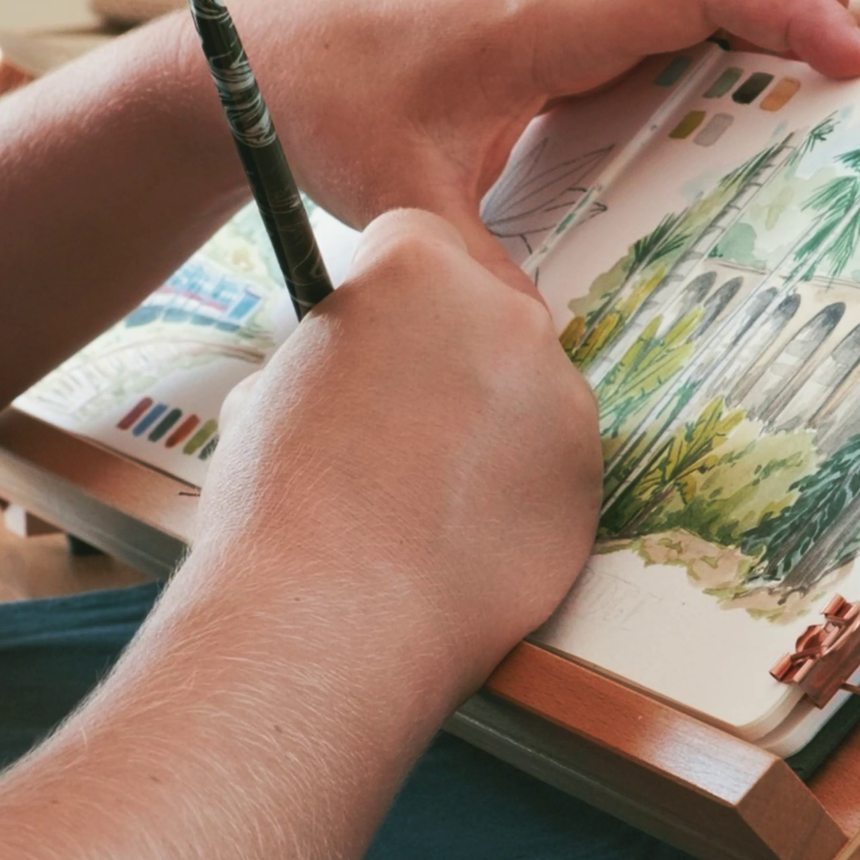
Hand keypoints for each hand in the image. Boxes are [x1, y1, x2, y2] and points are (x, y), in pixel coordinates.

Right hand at [194, 209, 599, 700]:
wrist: (333, 620)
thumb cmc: (279, 503)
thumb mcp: (269, 389)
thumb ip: (333, 354)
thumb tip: (352, 368)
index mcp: (419, 266)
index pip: (416, 239)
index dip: (386, 290)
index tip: (372, 334)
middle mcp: (509, 315)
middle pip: (483, 311)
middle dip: (447, 352)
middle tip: (396, 423)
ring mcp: (562, 398)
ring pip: (525, 391)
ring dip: (487, 425)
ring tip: (419, 497)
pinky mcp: (590, 480)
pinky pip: (551, 466)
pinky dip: (514, 492)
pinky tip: (456, 538)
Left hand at [230, 0, 859, 276]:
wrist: (267, 66)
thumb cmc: (327, 111)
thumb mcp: (397, 203)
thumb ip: (473, 271)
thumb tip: (539, 345)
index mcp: (544, 21)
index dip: (789, 10)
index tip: (859, 61)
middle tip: (843, 58)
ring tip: (806, 70)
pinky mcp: (567, 19)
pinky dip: (727, 17)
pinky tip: (730, 96)